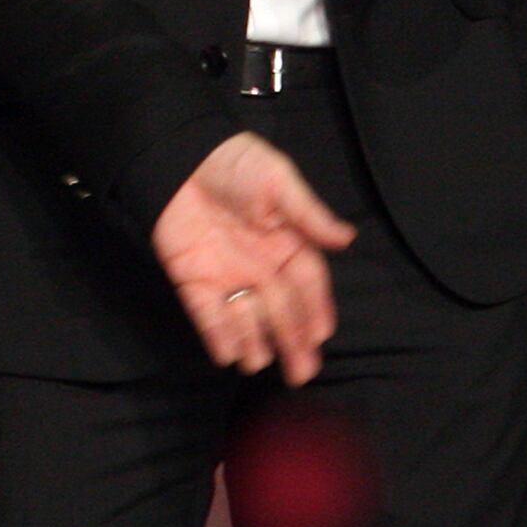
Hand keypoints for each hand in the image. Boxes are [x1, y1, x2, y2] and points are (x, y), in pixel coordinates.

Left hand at [153, 130, 355, 382]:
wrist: (179, 153)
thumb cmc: (235, 163)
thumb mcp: (278, 181)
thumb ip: (309, 214)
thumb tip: (347, 239)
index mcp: (287, 245)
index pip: (307, 284)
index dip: (314, 310)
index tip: (320, 335)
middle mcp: (260, 267)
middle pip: (281, 310)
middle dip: (292, 341)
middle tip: (301, 373)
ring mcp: (226, 274)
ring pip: (245, 317)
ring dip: (253, 341)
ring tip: (260, 363)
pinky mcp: (193, 277)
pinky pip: (206, 311)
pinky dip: (217, 333)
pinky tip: (228, 354)